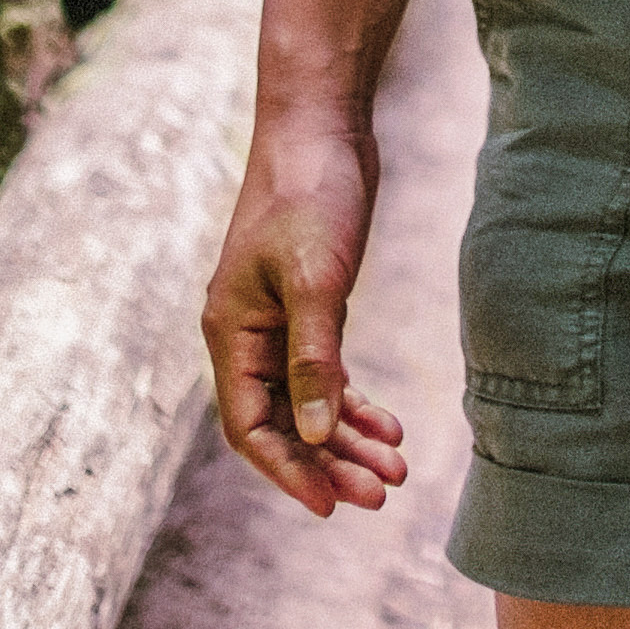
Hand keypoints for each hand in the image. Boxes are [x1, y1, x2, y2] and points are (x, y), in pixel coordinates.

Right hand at [201, 116, 412, 516]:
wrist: (321, 125)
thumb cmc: (309, 194)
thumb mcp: (316, 279)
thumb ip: (314, 359)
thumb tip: (318, 434)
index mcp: (231, 334)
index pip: (250, 428)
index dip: (289, 470)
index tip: (332, 503)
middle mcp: (248, 337)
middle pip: (283, 425)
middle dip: (331, 463)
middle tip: (383, 492)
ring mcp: (279, 323)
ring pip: (310, 405)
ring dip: (350, 439)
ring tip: (398, 469)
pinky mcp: (312, 307)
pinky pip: (328, 375)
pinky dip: (357, 403)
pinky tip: (391, 426)